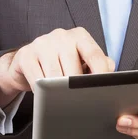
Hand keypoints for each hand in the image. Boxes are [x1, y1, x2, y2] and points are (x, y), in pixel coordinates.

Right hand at [0, 27, 114, 106]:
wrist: (26, 62)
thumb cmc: (60, 64)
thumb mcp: (81, 61)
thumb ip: (99, 65)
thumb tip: (111, 78)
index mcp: (79, 36)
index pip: (94, 55)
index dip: (100, 75)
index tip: (103, 91)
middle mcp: (61, 35)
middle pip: (74, 70)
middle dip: (76, 90)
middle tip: (78, 103)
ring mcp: (42, 43)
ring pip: (55, 77)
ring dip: (58, 93)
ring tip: (60, 100)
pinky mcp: (26, 55)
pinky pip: (37, 80)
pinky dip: (42, 92)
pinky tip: (44, 94)